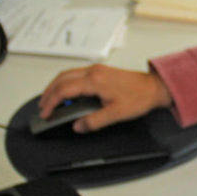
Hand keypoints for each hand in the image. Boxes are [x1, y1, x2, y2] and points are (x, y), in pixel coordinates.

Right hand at [38, 64, 172, 132]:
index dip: (52, 103)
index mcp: (95, 80)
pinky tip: (66, 92)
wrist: (153, 87)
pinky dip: (66, 83)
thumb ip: (94, 121)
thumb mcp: (116, 114)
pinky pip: (76, 74)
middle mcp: (93, 72)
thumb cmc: (139, 97)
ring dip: (56, 86)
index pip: (64, 90)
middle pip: (62, 79)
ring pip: (68, 74)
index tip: (46, 113)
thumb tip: (78, 126)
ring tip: (50, 100)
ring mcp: (96, 69)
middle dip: (49, 93)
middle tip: (42, 107)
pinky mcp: (100, 71)